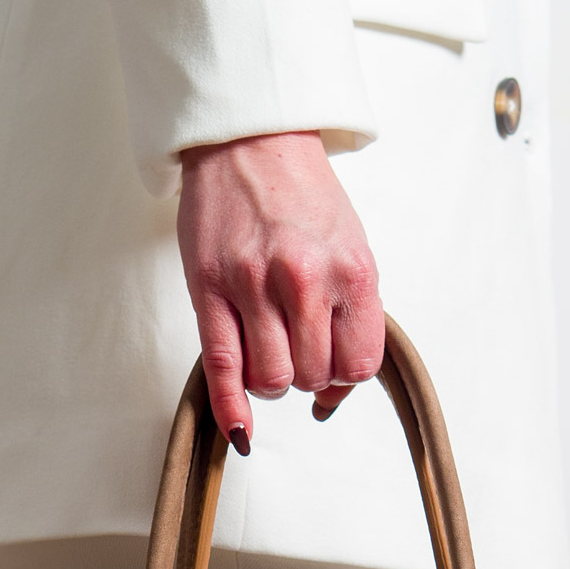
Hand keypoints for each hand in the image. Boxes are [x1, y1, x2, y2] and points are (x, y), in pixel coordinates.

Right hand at [177, 131, 383, 451]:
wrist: (250, 139)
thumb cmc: (300, 197)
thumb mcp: (348, 246)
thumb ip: (352, 311)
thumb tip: (336, 387)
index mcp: (351, 269)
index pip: (359, 364)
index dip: (344, 379)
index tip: (332, 372)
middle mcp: (306, 278)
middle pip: (313, 376)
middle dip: (306, 375)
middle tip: (295, 347)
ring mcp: (255, 284)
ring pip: (272, 380)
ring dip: (271, 381)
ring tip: (266, 349)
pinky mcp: (211, 287)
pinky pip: (224, 368)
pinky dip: (232, 408)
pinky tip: (240, 429)